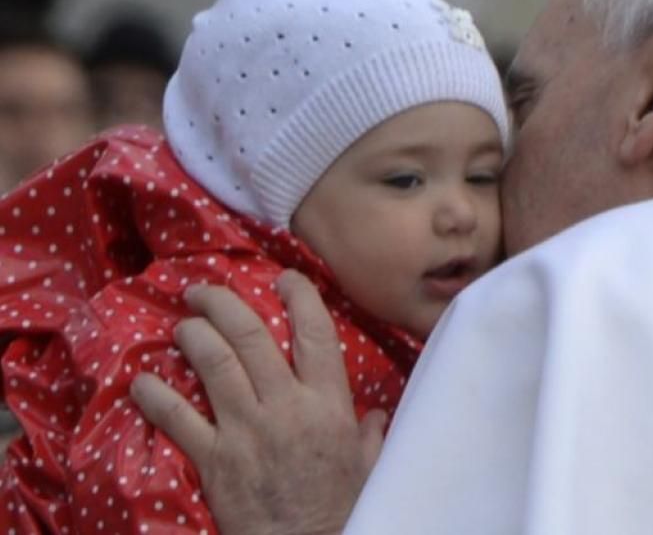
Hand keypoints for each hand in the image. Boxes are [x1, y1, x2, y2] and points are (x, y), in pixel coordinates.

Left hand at [130, 270, 385, 534]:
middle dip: (222, 303)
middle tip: (204, 291)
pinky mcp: (213, 459)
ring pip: (214, 364)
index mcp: (327, 403)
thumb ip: (372, 432)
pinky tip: (142, 380)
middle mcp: (285, 407)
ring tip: (183, 323)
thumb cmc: (340, 506)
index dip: (299, 296)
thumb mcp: (369, 465)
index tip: (283, 278)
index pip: (315, 333)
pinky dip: (155, 395)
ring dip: (193, 335)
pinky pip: (178, 418)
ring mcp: (245, 430)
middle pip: (249, 336)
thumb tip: (378, 414)